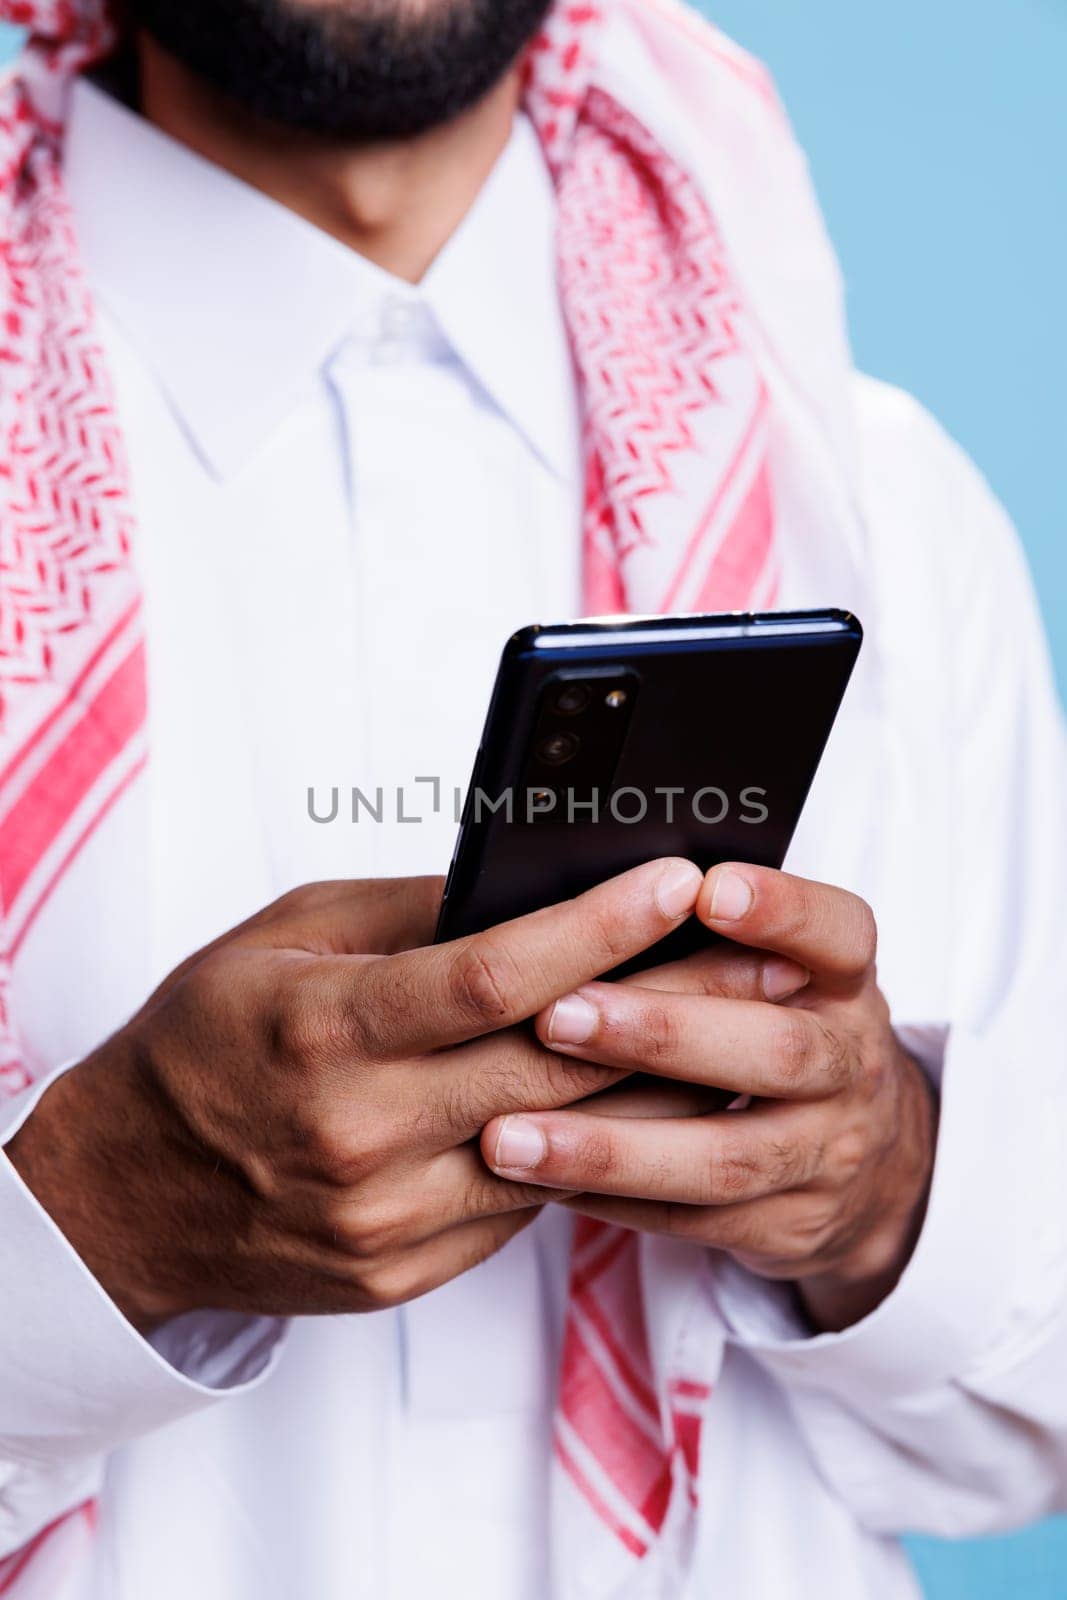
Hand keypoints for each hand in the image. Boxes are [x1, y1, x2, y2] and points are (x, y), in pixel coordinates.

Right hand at [6, 860, 703, 1333]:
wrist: (128, 1193)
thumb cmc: (203, 1042)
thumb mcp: (279, 941)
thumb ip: (402, 913)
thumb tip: (518, 888)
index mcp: (323, 1030)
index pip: (491, 977)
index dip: (596, 928)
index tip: (678, 880)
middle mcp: (359, 1132)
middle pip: (554, 1066)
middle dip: (670, 1006)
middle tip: (756, 956)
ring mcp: (385, 1216)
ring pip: (560, 1145)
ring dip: (656, 1086)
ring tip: (731, 1026)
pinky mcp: (403, 1270)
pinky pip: (524, 1206)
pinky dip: (589, 1151)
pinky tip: (643, 1105)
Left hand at [482, 864, 937, 1330]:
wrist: (873, 1160)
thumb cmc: (782, 1024)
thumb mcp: (781, 968)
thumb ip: (706, 936)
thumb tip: (583, 894)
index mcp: (843, 980)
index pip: (838, 933)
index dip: (781, 910)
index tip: (705, 888)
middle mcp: (849, 1064)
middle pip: (776, 1050)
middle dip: (660, 1033)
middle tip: (555, 1017)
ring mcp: (827, 1154)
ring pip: (724, 1158)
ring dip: (610, 1147)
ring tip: (508, 1137)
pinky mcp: (792, 1227)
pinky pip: (694, 1221)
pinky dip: (611, 1200)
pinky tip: (537, 1183)